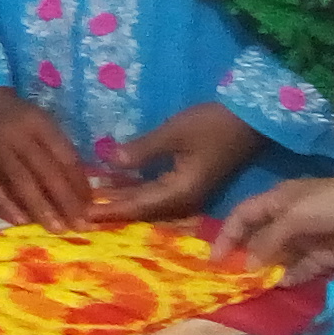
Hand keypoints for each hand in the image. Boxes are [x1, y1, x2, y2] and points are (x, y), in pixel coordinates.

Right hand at [0, 86, 92, 229]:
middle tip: (80, 225)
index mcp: (38, 122)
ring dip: (40, 208)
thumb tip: (80, 189)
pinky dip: (6, 206)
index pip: (64, 155)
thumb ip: (57, 148)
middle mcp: (16, 134)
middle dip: (65, 201)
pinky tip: (21, 221)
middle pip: (45, 171)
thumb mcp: (39, 121)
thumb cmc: (15, 116)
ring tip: (57, 228)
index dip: (79, 182)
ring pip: (20, 182)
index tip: (91, 206)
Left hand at [88, 103, 268, 224]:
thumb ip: (142, 150)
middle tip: (83, 213)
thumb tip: (109, 162)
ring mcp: (190, 193)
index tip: (85, 214)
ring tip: (95, 201)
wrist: (250, 119)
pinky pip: (158, 194)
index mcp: (181, 192)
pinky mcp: (191, 183)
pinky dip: (137, 192)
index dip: (111, 209)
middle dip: (114, 211)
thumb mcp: (174, 133)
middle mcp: (185, 200)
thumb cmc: (213, 124)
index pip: (138, 205)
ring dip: (125, 202)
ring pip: (150, 204)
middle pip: (143, 210)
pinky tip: (120, 186)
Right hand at [213, 164, 333, 281]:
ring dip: (268, 272)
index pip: (242, 217)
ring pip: (280, 258)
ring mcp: (308, 238)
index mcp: (277, 201)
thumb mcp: (295, 216)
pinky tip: (282, 290)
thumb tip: (248, 265)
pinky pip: (304, 269)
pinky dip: (292, 278)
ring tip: (252, 293)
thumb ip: (269, 241)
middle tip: (229, 283)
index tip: (214, 260)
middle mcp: (289, 219)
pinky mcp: (327, 255)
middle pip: (260, 239)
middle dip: (245, 258)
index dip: (227, 235)